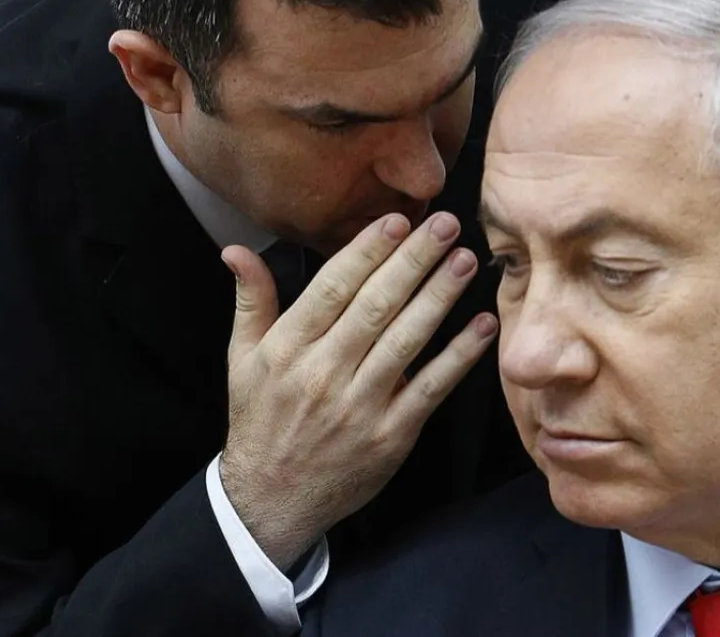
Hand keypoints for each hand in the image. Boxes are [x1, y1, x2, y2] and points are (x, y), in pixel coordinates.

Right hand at [217, 212, 498, 568]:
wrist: (271, 499)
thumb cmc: (261, 420)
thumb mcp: (242, 360)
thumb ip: (251, 301)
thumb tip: (237, 250)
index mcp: (288, 348)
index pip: (333, 287)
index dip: (368, 251)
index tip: (398, 220)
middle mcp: (324, 372)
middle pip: (376, 305)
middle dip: (414, 260)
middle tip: (447, 224)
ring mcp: (360, 404)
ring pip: (407, 339)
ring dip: (441, 296)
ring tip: (466, 260)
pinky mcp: (391, 434)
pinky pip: (431, 387)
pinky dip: (460, 355)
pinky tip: (482, 325)